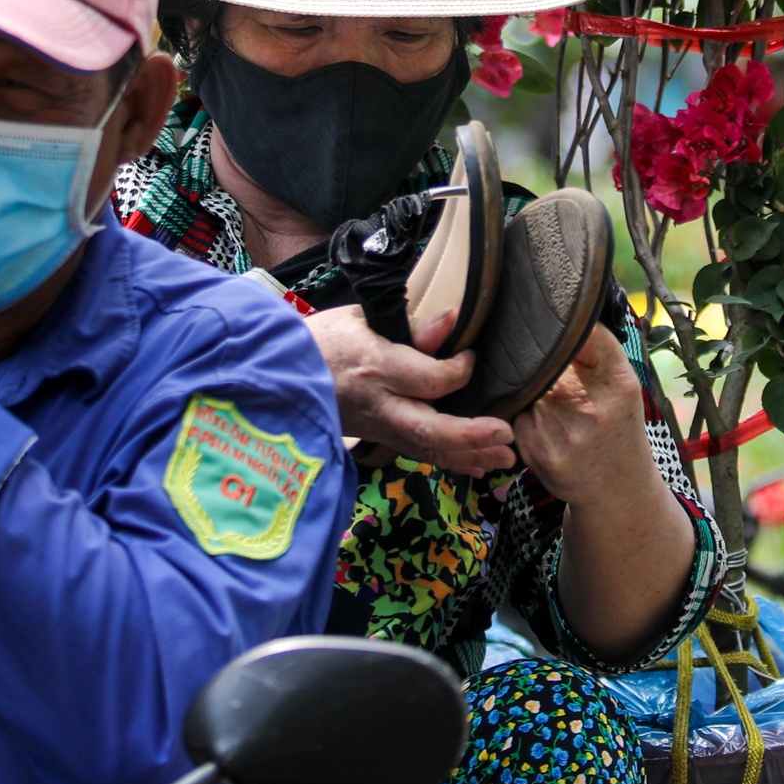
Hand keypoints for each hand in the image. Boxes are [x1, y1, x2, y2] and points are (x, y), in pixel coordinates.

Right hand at [305, 305, 515, 474]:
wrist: (277, 373)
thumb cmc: (320, 339)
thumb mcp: (360, 319)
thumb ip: (410, 326)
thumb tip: (452, 320)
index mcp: (375, 366)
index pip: (429, 378)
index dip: (459, 371)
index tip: (470, 358)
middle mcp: (377, 403)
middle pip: (429, 428)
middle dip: (471, 435)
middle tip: (505, 434)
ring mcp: (375, 427)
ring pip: (426, 449)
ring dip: (468, 456)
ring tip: (504, 458)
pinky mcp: (375, 438)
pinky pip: (416, 454)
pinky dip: (448, 461)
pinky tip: (476, 465)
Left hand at [524, 324, 695, 660]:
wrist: (616, 491)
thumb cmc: (616, 427)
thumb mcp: (622, 388)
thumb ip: (597, 350)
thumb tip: (559, 307)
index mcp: (620, 383)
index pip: (584, 335)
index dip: (561, 324)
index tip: (547, 316)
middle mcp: (593, 407)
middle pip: (543, 359)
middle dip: (531, 353)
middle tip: (520, 342)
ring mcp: (563, 432)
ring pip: (523, 385)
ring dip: (519, 380)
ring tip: (531, 386)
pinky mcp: (538, 451)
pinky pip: (514, 413)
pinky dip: (516, 410)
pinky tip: (531, 417)